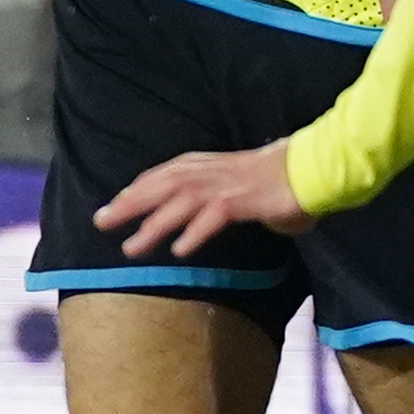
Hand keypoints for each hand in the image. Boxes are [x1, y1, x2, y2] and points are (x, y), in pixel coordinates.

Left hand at [99, 138, 305, 258]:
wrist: (312, 168)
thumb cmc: (282, 177)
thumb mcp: (241, 183)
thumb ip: (221, 199)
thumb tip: (210, 218)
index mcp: (208, 163)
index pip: (162, 174)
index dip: (136, 189)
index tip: (115, 205)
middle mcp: (210, 171)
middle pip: (159, 186)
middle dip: (128, 205)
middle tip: (100, 222)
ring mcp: (225, 186)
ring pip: (179, 204)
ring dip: (153, 226)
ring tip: (132, 249)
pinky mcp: (243, 201)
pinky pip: (213, 218)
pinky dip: (194, 233)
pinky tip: (179, 250)